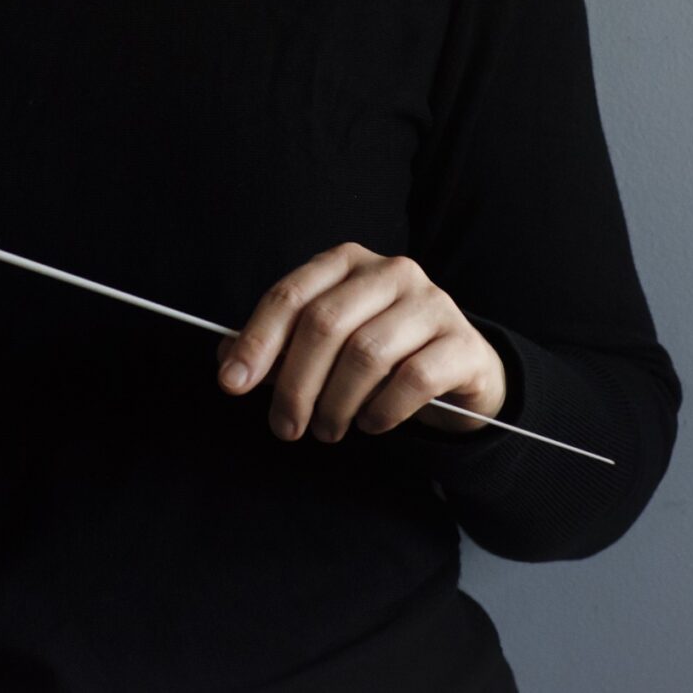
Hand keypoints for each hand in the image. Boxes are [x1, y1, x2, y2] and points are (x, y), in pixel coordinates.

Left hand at [215, 243, 505, 441]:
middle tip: (285, 427)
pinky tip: (371, 424)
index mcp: (346, 263)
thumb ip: (280, 348)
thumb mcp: (327, 345)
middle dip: (295, 384)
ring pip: (366, 353)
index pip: (290, 295)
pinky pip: (412, 379)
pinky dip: (382, 410)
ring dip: (337, 403)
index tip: (231, 383)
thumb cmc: (381, 354)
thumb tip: (230, 364)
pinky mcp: (462, 342)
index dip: (256, 341)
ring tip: (328, 429)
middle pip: (325, 325)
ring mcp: (431, 303)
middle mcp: (390, 272)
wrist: (460, 370)